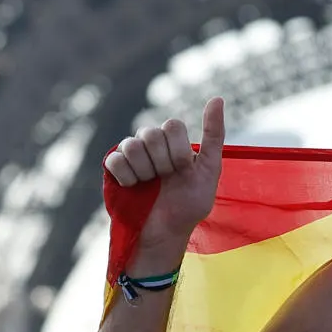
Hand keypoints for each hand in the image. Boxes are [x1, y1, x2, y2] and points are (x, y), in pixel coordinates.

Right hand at [104, 97, 226, 261]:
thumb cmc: (189, 204)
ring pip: (132, 145)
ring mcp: (132, 154)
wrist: (165, 233)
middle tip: (166, 179)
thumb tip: (217, 98)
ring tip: (150, 184)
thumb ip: (214, 135)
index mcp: (174, 141)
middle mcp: (152, 143)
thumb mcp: (210, 170)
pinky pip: (115, 159)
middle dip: (163, 162)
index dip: (179, 150)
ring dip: (145, 171)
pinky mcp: (114, 168)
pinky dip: (127, 176)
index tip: (184, 170)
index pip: (172, 125)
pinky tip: (134, 187)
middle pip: (151, 133)